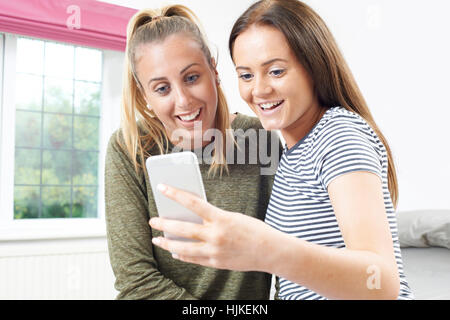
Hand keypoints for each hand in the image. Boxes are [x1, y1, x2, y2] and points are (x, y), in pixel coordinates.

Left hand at [149, 184, 272, 271]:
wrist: (270, 251)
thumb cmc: (254, 230)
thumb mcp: (233, 217)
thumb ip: (213, 218)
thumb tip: (192, 218)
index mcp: (221, 218)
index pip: (193, 203)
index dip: (175, 194)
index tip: (162, 188)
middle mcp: (216, 235)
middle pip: (183, 229)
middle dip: (164, 224)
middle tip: (153, 220)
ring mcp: (215, 251)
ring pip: (184, 248)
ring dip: (167, 243)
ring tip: (157, 239)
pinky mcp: (216, 263)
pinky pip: (194, 259)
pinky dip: (182, 255)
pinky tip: (175, 252)